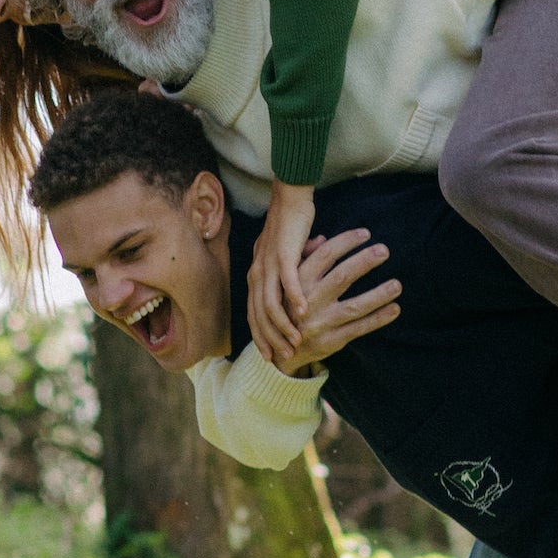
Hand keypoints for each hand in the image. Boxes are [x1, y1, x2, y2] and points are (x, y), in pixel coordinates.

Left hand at [247, 181, 319, 364]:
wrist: (289, 199)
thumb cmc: (289, 228)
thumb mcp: (286, 259)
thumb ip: (290, 279)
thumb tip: (301, 297)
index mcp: (256, 276)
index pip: (254, 314)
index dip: (260, 336)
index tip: (270, 355)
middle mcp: (257, 274)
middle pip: (260, 315)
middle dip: (271, 339)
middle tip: (284, 357)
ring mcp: (268, 265)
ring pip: (271, 303)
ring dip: (283, 325)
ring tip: (296, 340)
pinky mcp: (283, 254)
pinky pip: (287, 282)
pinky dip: (295, 299)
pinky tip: (303, 313)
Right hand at [276, 228, 401, 373]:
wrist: (281, 349)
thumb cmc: (291, 307)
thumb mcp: (292, 284)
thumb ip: (306, 261)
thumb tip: (323, 239)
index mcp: (299, 281)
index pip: (325, 255)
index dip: (346, 242)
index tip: (365, 233)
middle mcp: (310, 300)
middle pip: (342, 277)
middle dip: (364, 261)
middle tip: (384, 250)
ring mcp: (321, 322)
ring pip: (354, 306)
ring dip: (378, 294)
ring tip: (397, 285)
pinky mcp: (331, 341)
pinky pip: (358, 328)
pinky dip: (377, 319)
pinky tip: (395, 309)